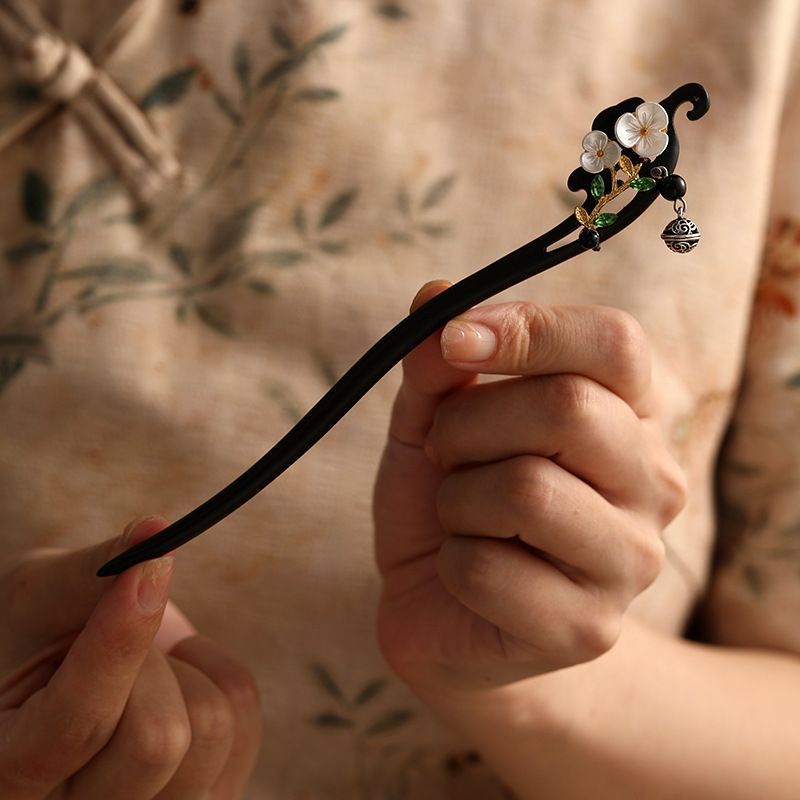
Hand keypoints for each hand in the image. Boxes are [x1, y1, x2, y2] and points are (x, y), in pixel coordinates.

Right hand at [0, 518, 261, 798]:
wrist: (74, 675)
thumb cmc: (40, 637)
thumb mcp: (37, 600)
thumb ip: (87, 572)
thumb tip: (155, 531)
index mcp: (7, 774)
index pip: (79, 724)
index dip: (119, 640)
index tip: (145, 564)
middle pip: (158, 738)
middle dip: (149, 661)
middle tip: (116, 642)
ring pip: (210, 728)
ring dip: (184, 669)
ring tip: (143, 671)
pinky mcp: (205, 798)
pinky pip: (244, 719)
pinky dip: (217, 675)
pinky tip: (176, 683)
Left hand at [374, 282, 685, 688]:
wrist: (445, 610)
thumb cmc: (452, 503)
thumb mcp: (433, 420)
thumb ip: (439, 364)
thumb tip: (436, 297)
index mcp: (629, 414)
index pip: (614, 342)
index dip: (527, 328)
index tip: (454, 339)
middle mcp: (653, 482)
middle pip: (569, 409)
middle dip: (470, 424)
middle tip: (445, 451)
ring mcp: (631, 561)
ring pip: (526, 489)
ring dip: (456, 497)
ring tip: (458, 515)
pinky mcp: (588, 628)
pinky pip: (487, 566)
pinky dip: (450, 562)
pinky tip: (465, 573)